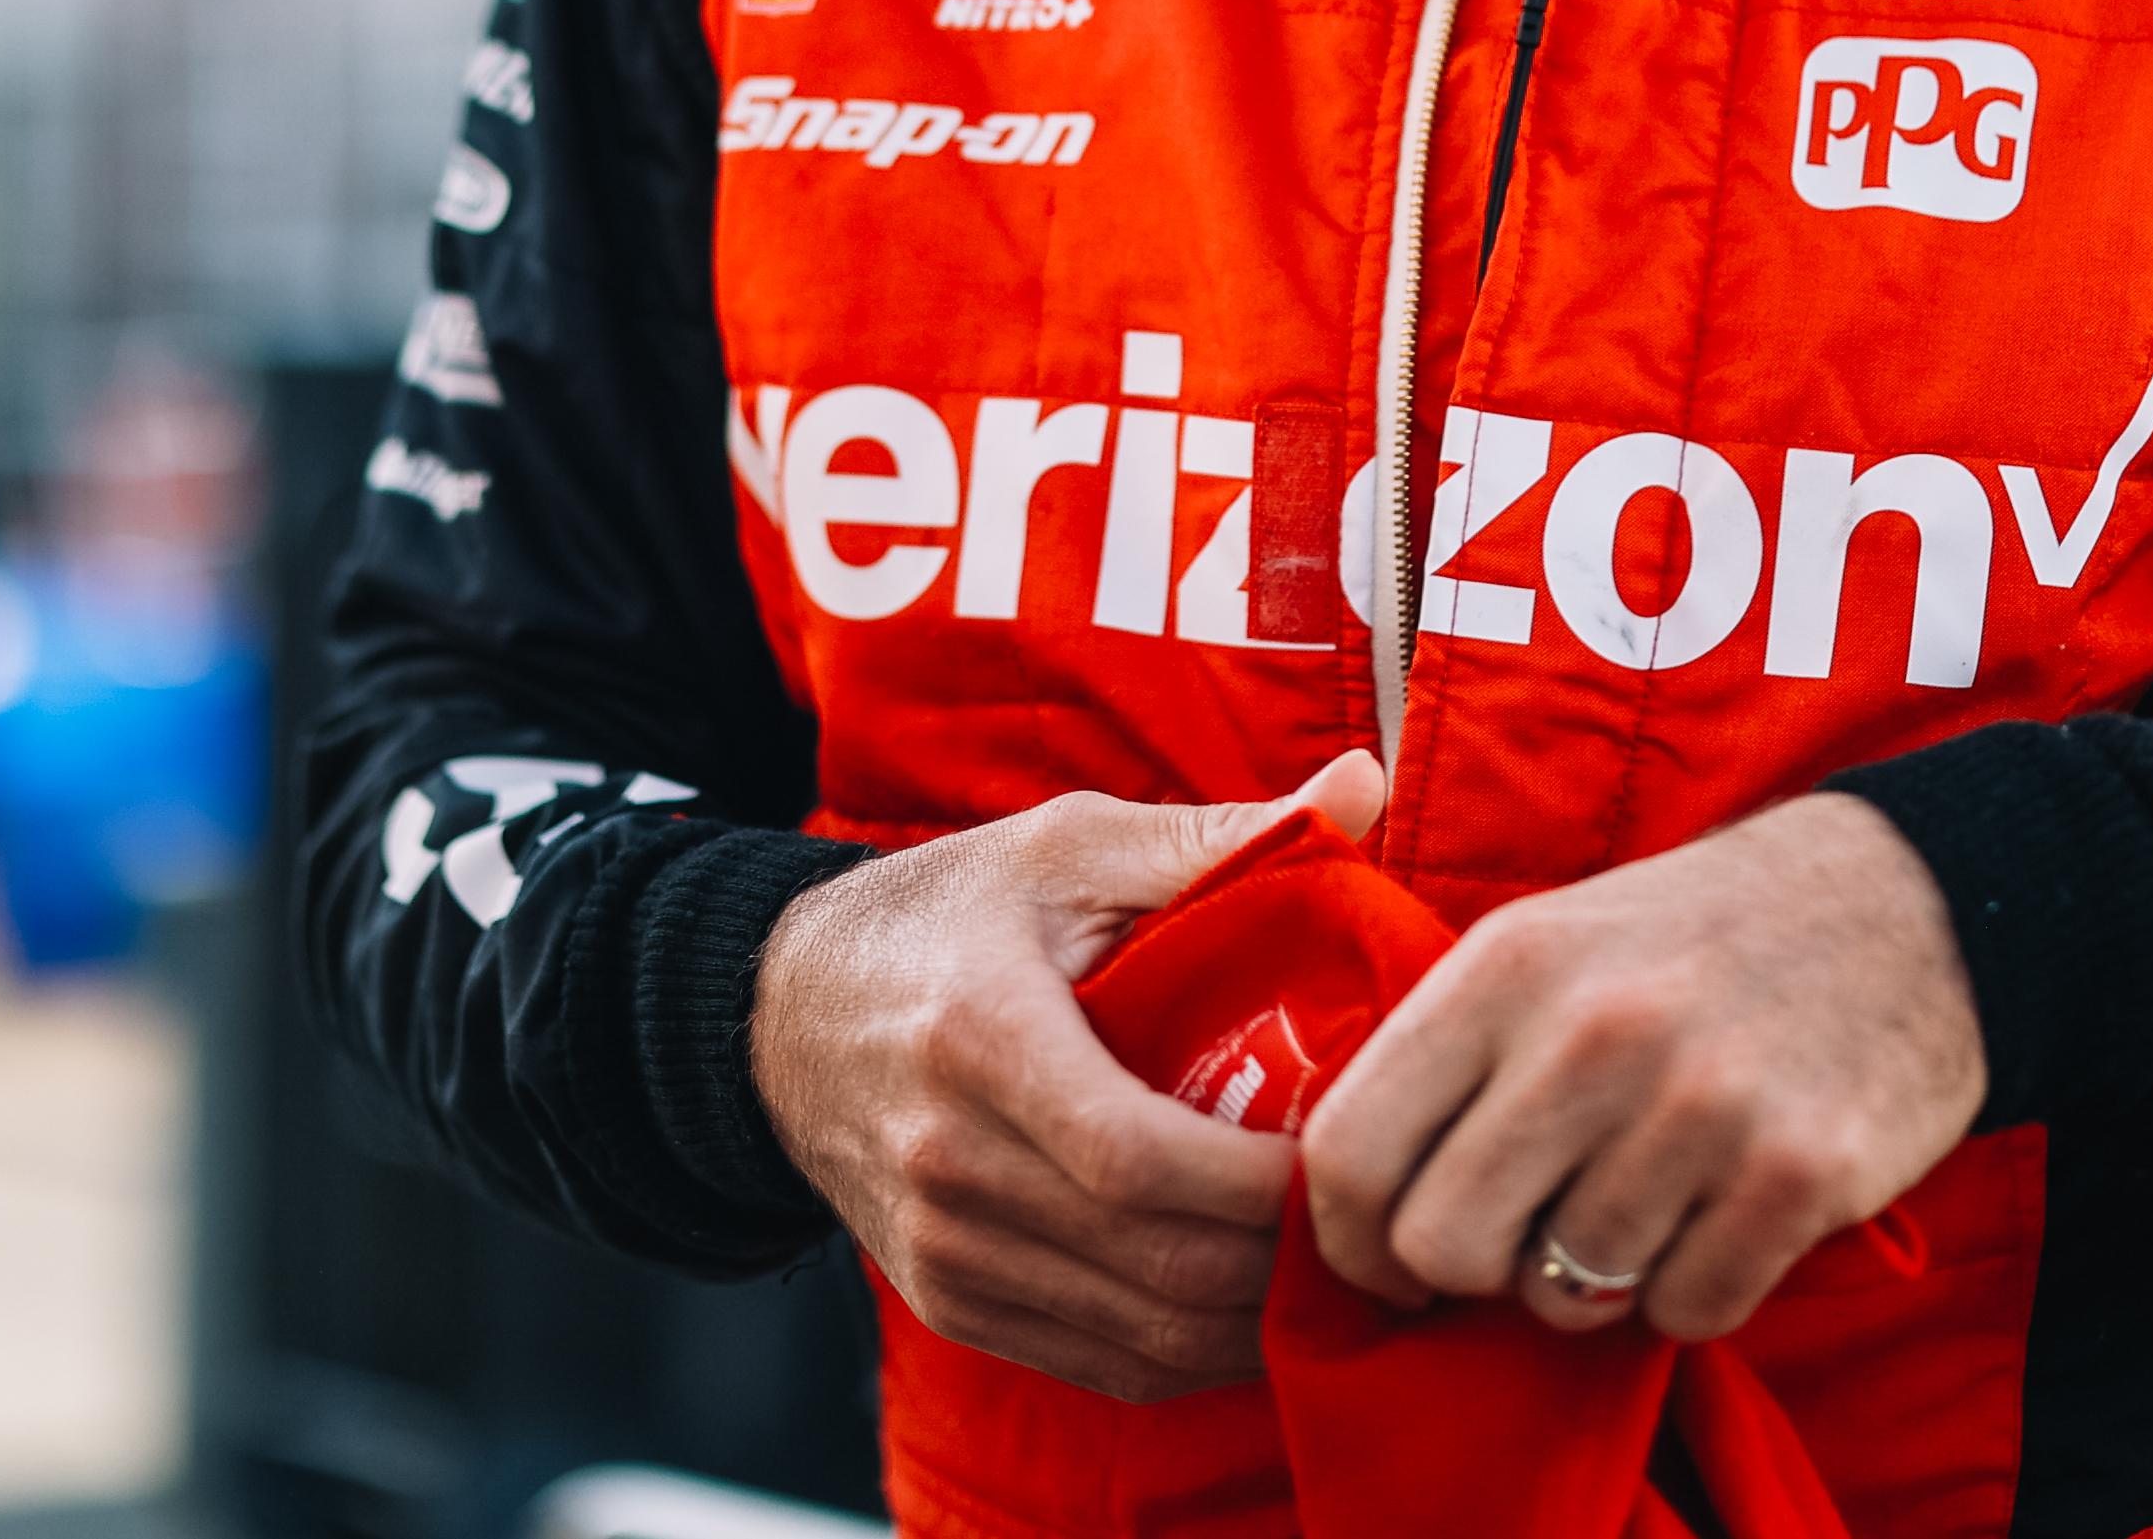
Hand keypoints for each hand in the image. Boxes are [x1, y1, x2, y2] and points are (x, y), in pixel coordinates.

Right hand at [753, 750, 1386, 1400]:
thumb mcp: (1061, 848)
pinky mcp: (953, 1305)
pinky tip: (1256, 1304)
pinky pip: (1105, 1367)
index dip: (1263, 1185)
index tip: (1353, 1155)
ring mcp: (947, 1252)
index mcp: (981, 1040)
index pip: (1140, 1158)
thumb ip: (1214, 834)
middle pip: (1159, 1265)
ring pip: (1146, 1339)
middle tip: (1377, 1217)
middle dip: (1290, 1263)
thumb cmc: (941, 916)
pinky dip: (1198, 1352)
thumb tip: (1366, 785)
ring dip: (1261, 1322)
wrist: (775, 1017)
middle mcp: (952, 1165)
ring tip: (1338, 1266)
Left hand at [1300, 791, 1981, 1344]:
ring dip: (1593, 1280)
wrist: (1909, 903)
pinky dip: (1692, 1291)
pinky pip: (1687, 1313)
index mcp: (1505, 966)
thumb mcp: (1545, 939)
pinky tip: (1716, 1218)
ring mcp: (1699, 1109)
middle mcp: (1589, 1034)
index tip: (1384, 1261)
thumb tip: (1343, 1195)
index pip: (1349, 1147)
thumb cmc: (1694, 939)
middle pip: (1443, 1246)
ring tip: (1639, 1204)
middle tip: (1522, 1244)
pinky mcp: (1798, 1177)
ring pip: (1566, 1295)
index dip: (1345, 1239)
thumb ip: (1446, 1050)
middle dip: (1471, 1274)